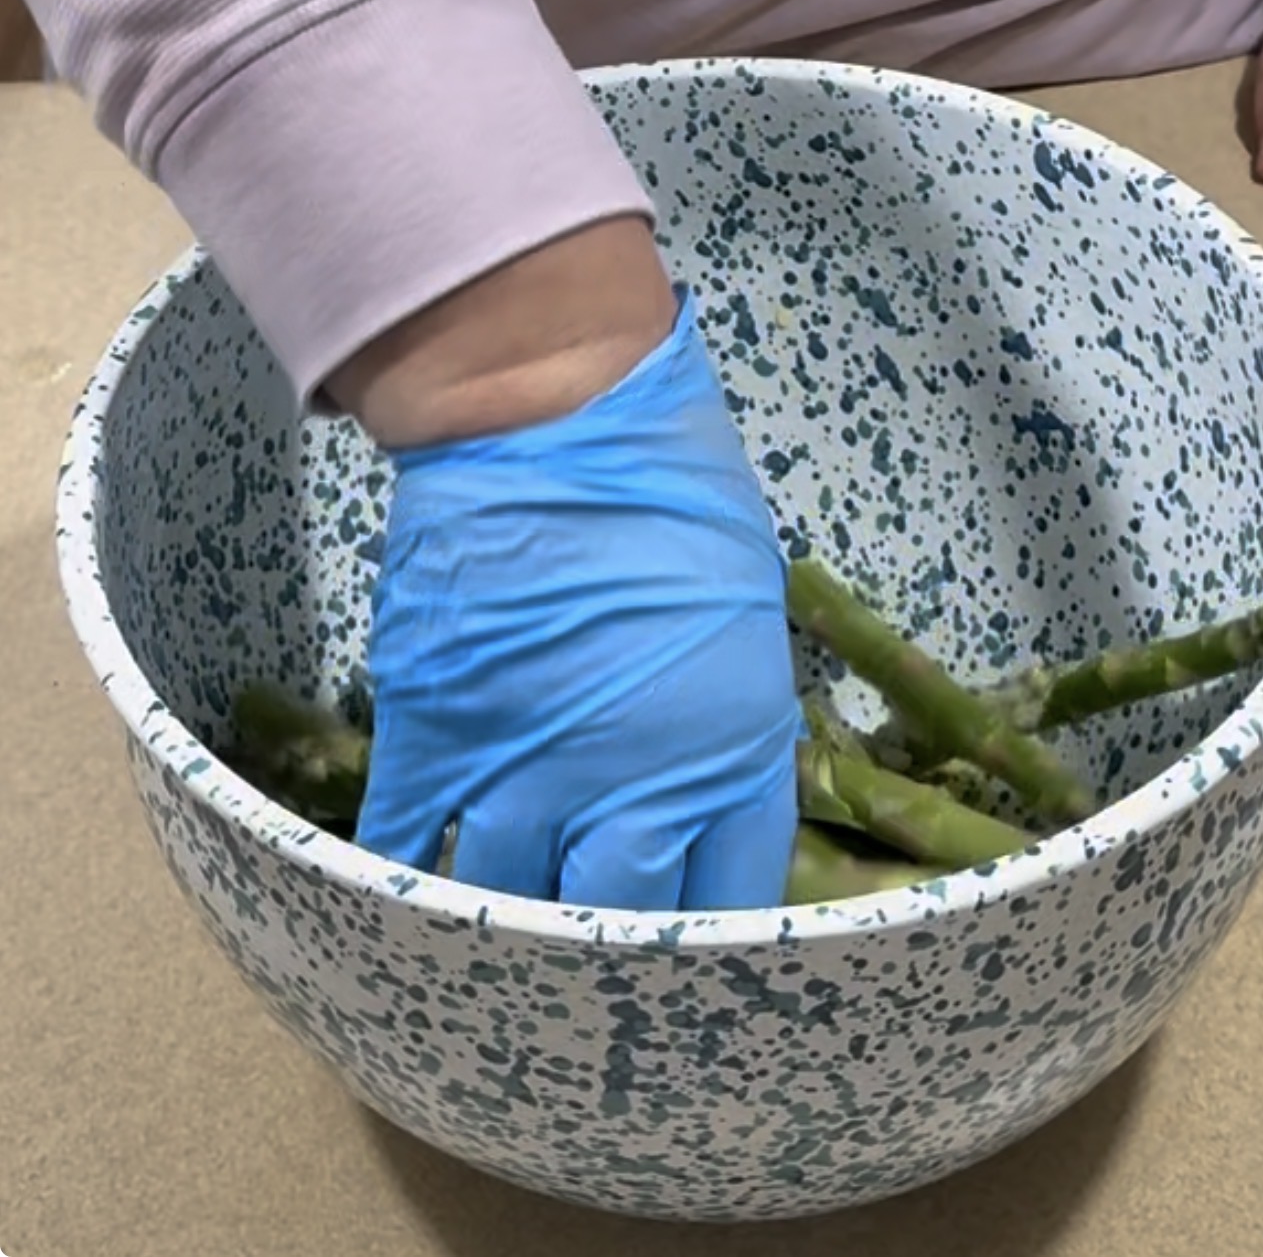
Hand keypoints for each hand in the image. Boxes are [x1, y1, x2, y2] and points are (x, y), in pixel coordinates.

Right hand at [351, 287, 801, 911]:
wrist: (553, 412)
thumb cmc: (674, 495)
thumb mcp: (744, 619)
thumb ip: (725, 727)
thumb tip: (695, 793)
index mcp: (731, 751)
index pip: (732, 899)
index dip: (709, 935)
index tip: (685, 939)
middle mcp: (634, 783)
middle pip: (618, 929)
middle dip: (609, 955)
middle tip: (594, 957)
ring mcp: (526, 765)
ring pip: (511, 905)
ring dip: (510, 922)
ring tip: (507, 931)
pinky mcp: (436, 733)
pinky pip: (411, 846)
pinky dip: (412, 877)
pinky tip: (420, 892)